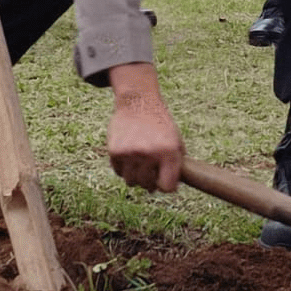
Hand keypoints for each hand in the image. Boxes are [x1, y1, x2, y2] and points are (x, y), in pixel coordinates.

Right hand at [107, 65, 183, 191]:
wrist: (138, 102)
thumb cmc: (160, 123)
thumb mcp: (176, 140)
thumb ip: (175, 165)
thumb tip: (170, 189)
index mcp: (169, 152)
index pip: (167, 188)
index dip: (166, 186)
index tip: (163, 181)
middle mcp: (149, 154)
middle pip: (147, 185)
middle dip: (149, 181)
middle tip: (150, 170)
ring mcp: (131, 153)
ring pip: (131, 181)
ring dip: (135, 176)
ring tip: (139, 163)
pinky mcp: (115, 151)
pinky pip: (118, 172)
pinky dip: (123, 168)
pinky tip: (129, 156)